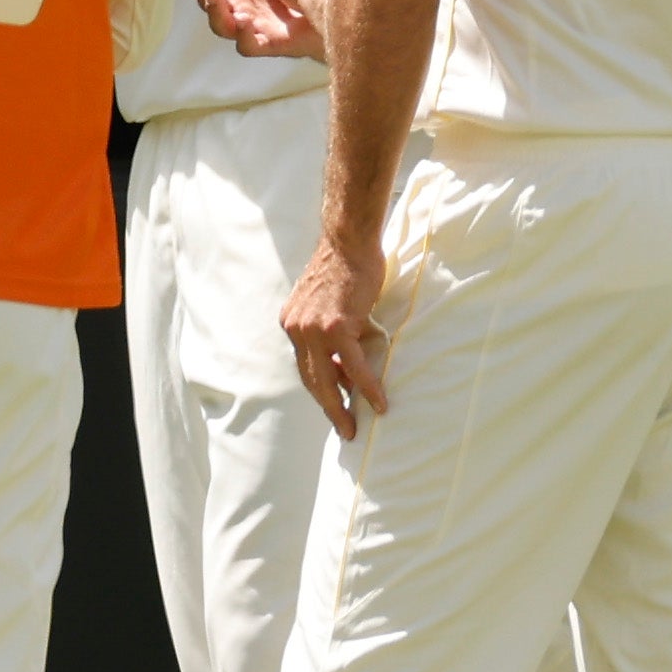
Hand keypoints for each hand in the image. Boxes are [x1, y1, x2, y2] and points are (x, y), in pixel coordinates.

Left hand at [277, 233, 391, 439]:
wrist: (349, 242)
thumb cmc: (347, 270)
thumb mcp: (330, 305)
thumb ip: (333, 333)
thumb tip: (348, 368)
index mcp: (292, 323)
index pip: (306, 365)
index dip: (322, 388)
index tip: (335, 405)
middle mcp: (296, 329)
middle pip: (311, 379)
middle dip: (328, 407)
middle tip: (344, 429)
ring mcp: (313, 329)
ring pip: (328, 378)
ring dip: (343, 406)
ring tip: (356, 426)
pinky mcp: (335, 327)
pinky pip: (353, 366)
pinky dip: (367, 387)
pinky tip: (379, 403)